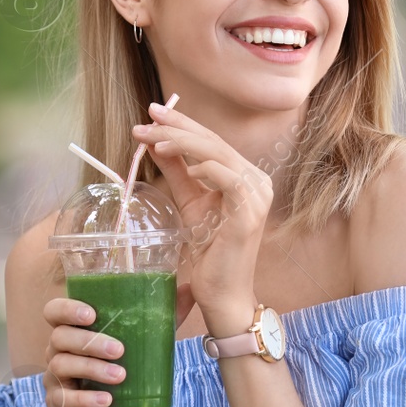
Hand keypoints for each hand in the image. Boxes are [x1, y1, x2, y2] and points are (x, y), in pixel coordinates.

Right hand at [38, 285, 200, 406]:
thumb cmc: (124, 384)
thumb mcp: (144, 351)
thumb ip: (161, 321)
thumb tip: (188, 289)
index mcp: (74, 334)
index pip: (54, 311)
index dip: (66, 309)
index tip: (92, 314)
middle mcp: (57, 353)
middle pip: (59, 337)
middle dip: (89, 341)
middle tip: (120, 350)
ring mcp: (55, 380)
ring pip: (62, 366)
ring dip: (92, 369)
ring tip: (121, 376)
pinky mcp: (58, 406)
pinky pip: (65, 399)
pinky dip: (87, 398)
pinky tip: (107, 400)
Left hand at [132, 102, 270, 327]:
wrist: (222, 292)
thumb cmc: (210, 251)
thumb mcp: (189, 201)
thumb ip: (176, 171)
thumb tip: (153, 142)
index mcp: (244, 175)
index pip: (211, 141)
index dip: (182, 124)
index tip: (150, 114)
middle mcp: (256, 180)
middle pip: (214, 142)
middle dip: (178, 127)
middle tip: (147, 118)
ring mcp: (257, 195)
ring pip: (219, 154)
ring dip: (184, 143)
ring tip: (154, 141)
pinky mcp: (250, 212)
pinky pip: (228, 179)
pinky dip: (205, 169)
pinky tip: (186, 169)